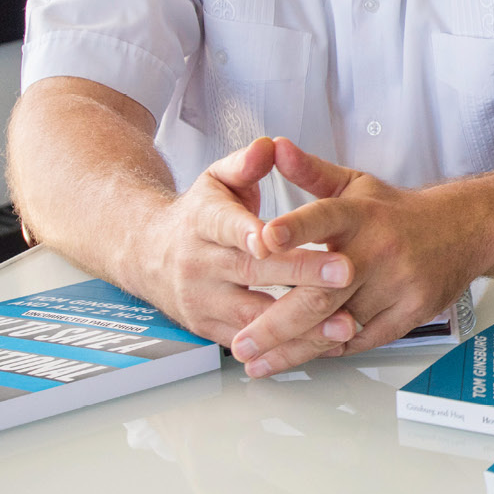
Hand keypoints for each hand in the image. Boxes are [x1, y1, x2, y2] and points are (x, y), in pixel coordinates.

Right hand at [134, 137, 357, 348]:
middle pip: (252, 272)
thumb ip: (245, 164)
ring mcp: (203, 301)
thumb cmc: (199, 215)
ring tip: (344, 322)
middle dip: (301, 273)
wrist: (147, 255)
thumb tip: (268, 147)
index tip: (275, 238)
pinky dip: (288, 346)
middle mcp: (199, 265)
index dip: (249, 232)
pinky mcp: (209, 329)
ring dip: (301, 323)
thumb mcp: (216, 180)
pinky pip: (251, 342)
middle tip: (346, 271)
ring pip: (253, 316)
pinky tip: (325, 342)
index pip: (226, 226)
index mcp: (202, 222)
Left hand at [230, 139, 480, 376]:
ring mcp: (399, 283)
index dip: (294, 228)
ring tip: (257, 362)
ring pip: (338, 324)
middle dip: (276, 322)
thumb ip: (310, 172)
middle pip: (323, 291)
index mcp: (360, 213)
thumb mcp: (356, 184)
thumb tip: (273, 147)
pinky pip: (363, 339)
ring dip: (294, 347)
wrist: (465, 229)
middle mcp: (379, 248)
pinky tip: (299, 357)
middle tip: (239, 345)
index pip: (324, 216)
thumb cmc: (397, 212)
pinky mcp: (413, 310)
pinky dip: (329, 350)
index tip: (263, 239)